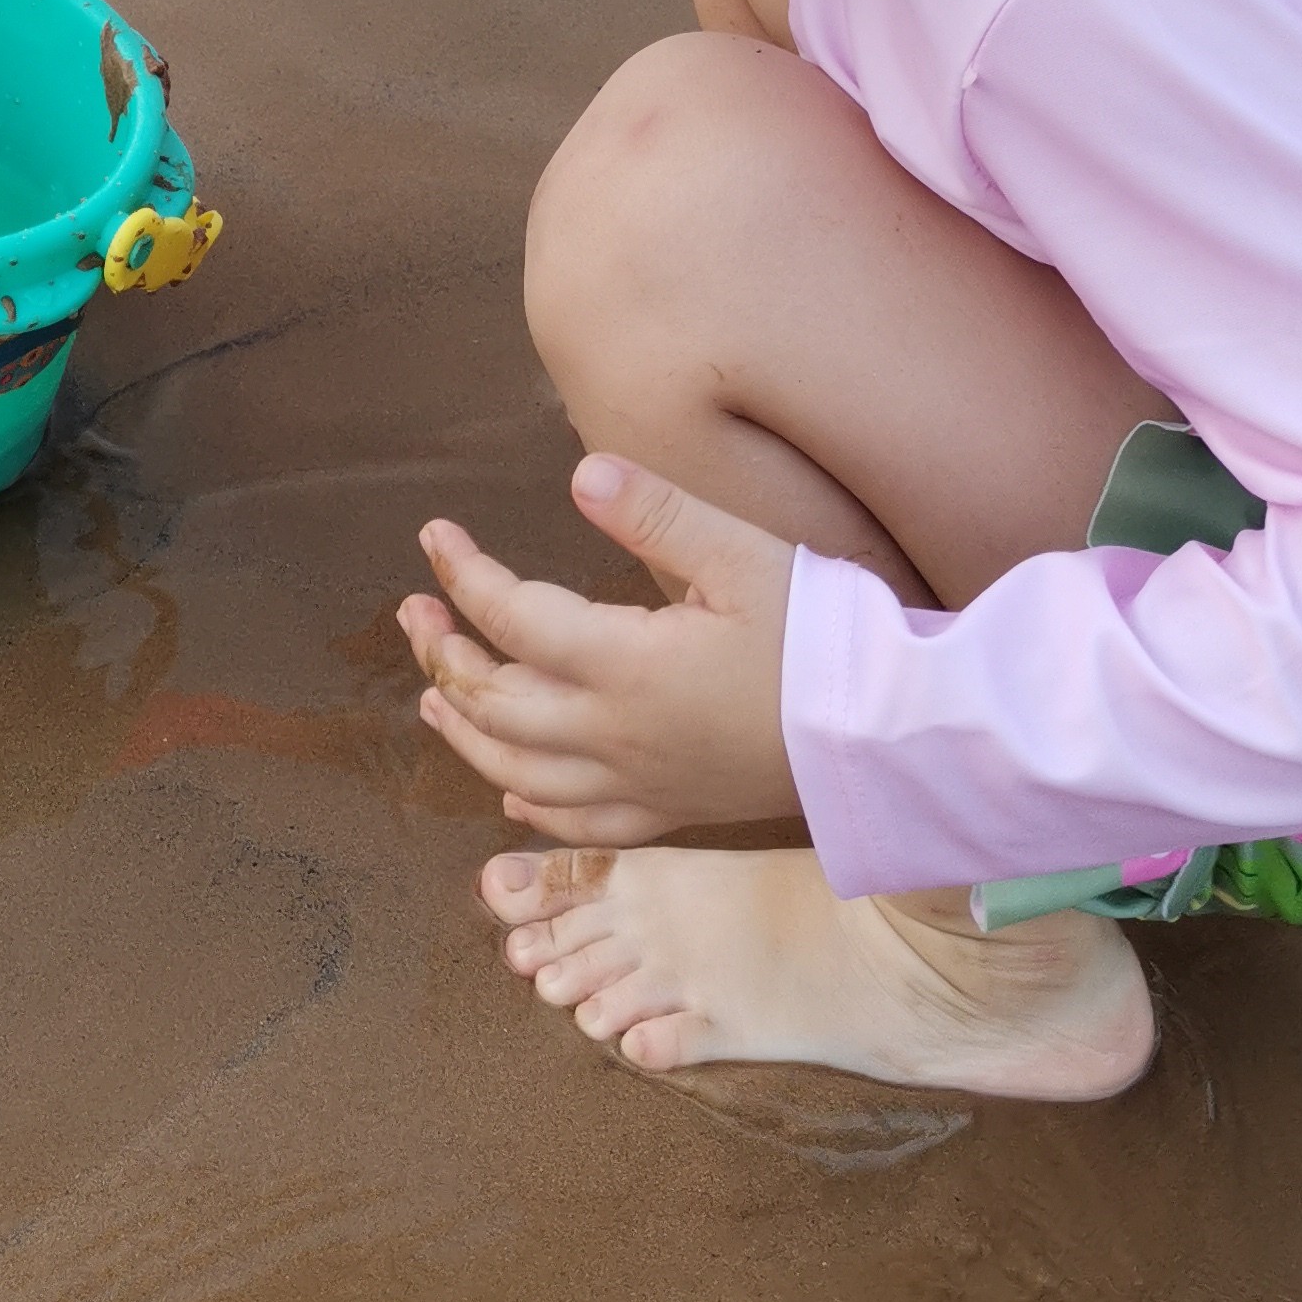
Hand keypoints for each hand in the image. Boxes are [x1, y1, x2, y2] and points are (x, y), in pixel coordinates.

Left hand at [396, 457, 798, 841]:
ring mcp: (640, 782)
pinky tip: (512, 794)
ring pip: (517, 772)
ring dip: (465, 732)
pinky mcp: (673, 809)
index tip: (434, 537)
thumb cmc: (822, 638)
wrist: (887, 737)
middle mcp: (614, 735)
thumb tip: (580, 477)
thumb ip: (657, 516)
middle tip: (414, 610)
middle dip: (442, 653)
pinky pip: (579, 824)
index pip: (510, 618)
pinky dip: (530, 806)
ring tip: (432, 697)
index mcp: (623, 665)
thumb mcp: (742, 556)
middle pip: (494, 702)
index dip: (462, 574)